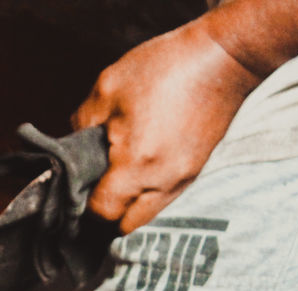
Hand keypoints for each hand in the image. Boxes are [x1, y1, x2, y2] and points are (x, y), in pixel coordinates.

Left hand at [73, 18, 261, 232]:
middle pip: (126, 225)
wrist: (223, 58)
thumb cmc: (166, 68)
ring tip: (115, 178)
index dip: (83, 204)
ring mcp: (184, 180)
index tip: (76, 188)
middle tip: (93, 188)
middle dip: (106, 212)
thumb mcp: (107, 88)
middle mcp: (163, 182)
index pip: (102, 211)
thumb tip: (74, 149)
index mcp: (137, 164)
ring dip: (128, 205)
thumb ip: (82, 124)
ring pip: (147, 215)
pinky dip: (147, 194)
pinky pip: (164, 198)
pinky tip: (138, 169)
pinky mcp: (196, 172)